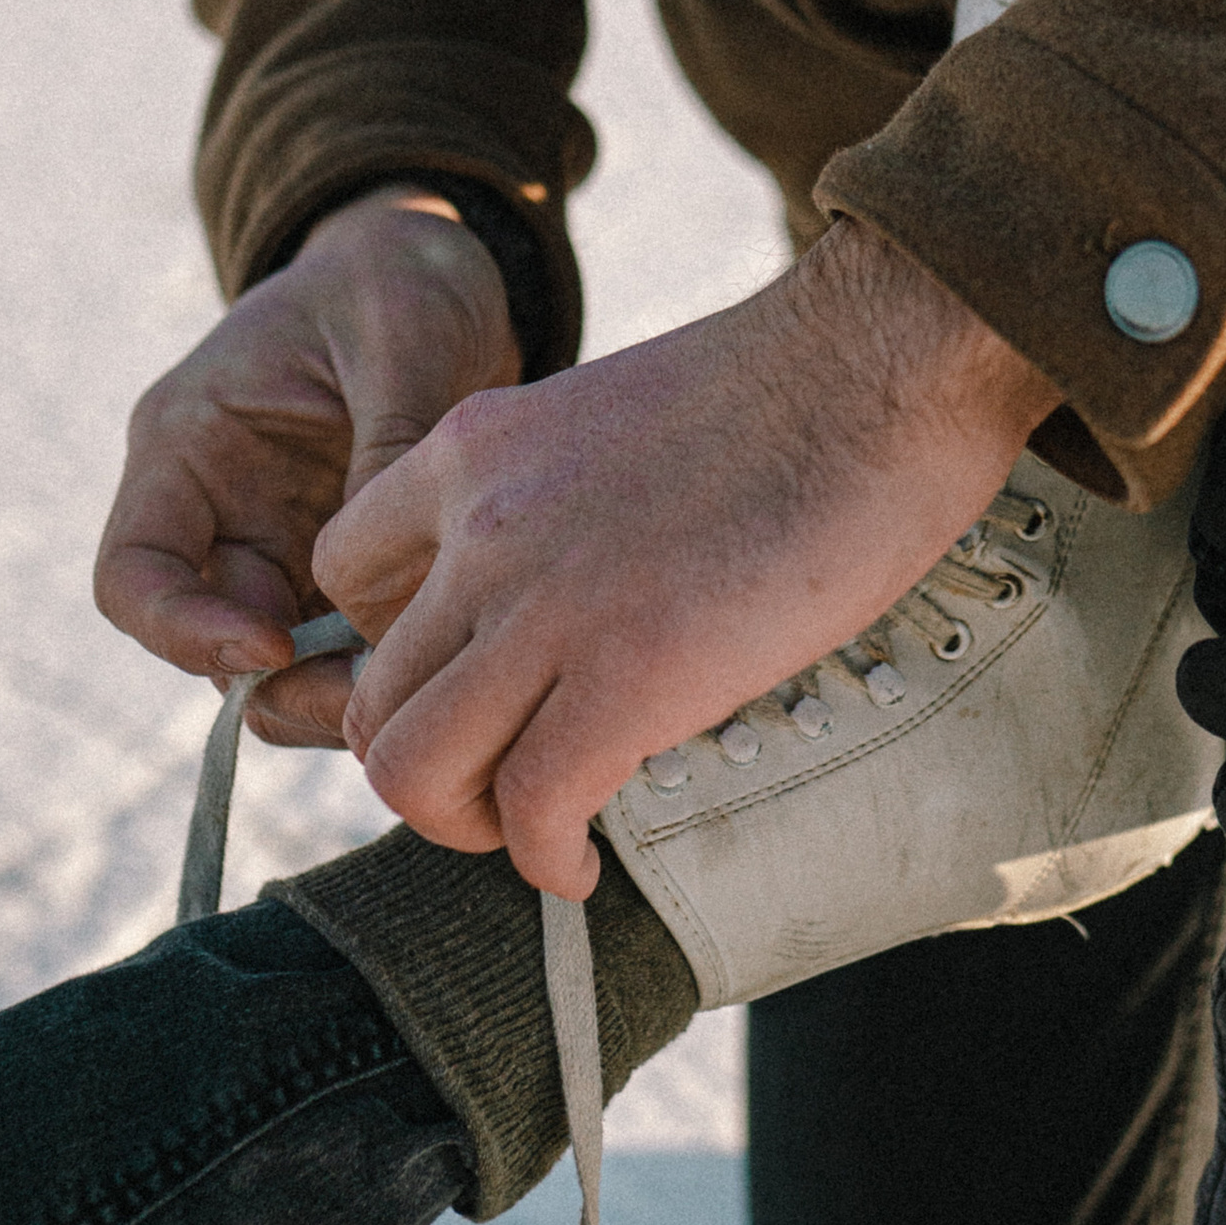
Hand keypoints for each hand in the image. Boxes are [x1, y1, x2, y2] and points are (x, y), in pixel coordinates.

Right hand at [94, 187, 522, 745]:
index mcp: (188, 445)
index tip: (274, 646)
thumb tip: (379, 574)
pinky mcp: (340, 574)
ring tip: (420, 683)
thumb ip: (388, 443)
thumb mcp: (402, 333)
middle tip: (374, 698)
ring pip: (277, 672)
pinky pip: (341, 656)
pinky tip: (447, 663)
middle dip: (285, 687)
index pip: (134, 575)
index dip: (182, 632)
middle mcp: (218, 514)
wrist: (443, 274)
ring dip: (337, 694)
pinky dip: (382, 674)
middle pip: (210, 647)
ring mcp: (278, 551)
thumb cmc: (402, 280)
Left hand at [315, 221, 1060, 894]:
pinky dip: (547, 863)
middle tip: (504, 787)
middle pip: (366, 698)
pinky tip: (586, 865)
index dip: (393, 658)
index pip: (343, 578)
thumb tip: (576, 596)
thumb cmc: (794, 390)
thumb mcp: (611, 419)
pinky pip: (531, 809)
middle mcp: (478, 527)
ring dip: (464, 828)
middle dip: (427, 768)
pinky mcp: (628, 674)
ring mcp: (544, 603)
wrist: (882, 360)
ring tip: (534, 833)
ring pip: (410, 770)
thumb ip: (557, 503)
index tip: (470, 690)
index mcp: (470, 451)